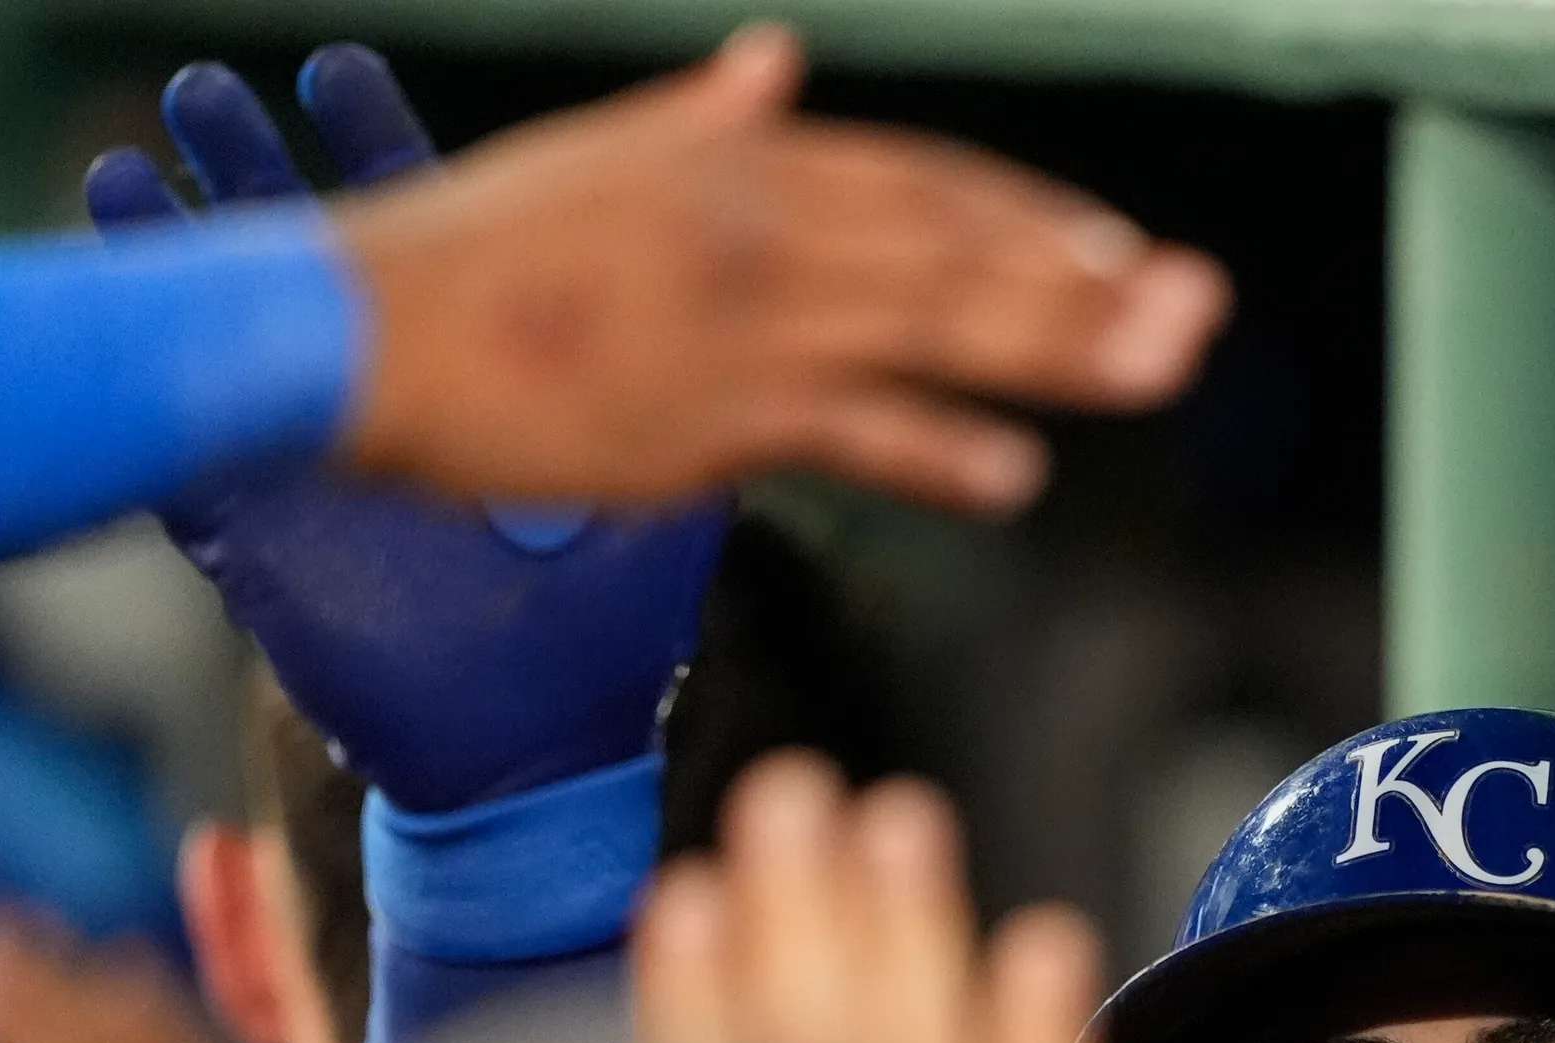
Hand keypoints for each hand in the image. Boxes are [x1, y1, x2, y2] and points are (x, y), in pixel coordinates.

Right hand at [89, 48, 729, 811]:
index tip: (342, 68)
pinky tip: (86, 341)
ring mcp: (315, 483)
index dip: (385, 154)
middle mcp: (384, 417)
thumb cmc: (595, 641)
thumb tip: (765, 292)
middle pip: (306, 266)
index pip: (426, 237)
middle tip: (200, 86)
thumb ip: (693, 389)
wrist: (535, 767)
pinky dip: (135, 408)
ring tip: (119, 173)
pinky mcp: (265, 557)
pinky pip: (180, 466)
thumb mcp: (657, 495)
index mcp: (474, 386)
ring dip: (172, 266)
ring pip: (230, 347)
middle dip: (254, 180)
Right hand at [329, 29, 1228, 517]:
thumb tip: (776, 57)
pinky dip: (934, 446)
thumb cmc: (469, 253)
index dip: (1027, 220)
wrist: (359, 327)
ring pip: (931, 328)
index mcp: (737, 165)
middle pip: (956, 249)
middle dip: (1084, 280)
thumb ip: (709, 116)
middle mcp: (758, 229)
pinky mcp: (706, 415)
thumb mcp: (601, 155)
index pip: (922, 184)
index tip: (1114, 252)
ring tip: (1159, 368)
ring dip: (1055, 349)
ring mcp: (739, 322)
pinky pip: (848, 428)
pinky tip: (1012, 473)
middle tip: (1195, 309)